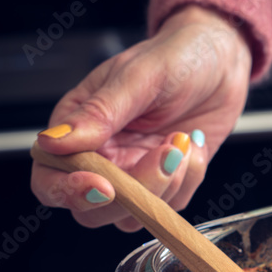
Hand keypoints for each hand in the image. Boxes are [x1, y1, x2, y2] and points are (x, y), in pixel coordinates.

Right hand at [31, 5, 252, 230]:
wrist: (222, 60)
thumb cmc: (175, 57)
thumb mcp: (137, 77)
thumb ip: (98, 113)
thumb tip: (52, 143)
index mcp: (76, 129)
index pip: (50, 179)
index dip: (69, 191)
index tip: (105, 185)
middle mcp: (101, 158)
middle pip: (93, 210)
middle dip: (134, 192)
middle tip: (167, 153)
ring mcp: (135, 174)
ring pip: (134, 214)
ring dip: (167, 185)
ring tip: (183, 139)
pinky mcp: (169, 182)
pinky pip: (172, 205)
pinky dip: (189, 179)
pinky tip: (195, 144)